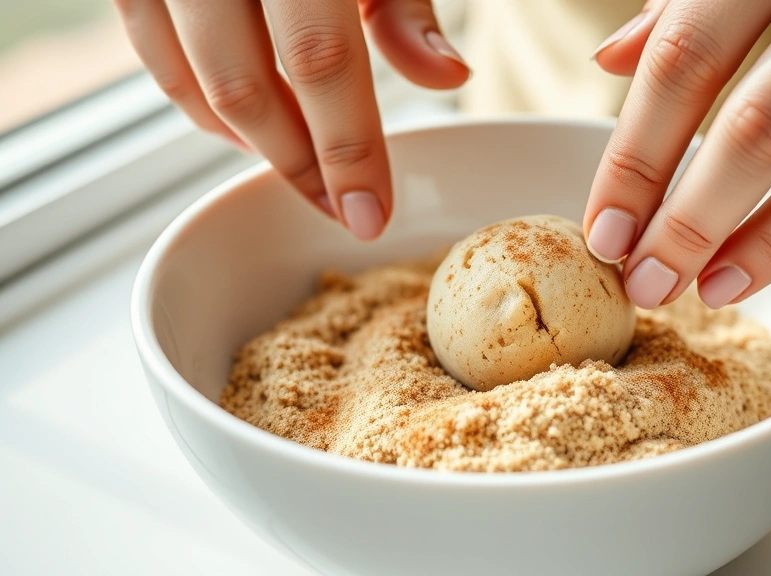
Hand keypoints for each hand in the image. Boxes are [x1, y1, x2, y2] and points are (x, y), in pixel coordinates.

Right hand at [115, 0, 469, 239]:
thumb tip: (448, 78)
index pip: (322, 62)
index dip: (347, 151)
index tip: (369, 217)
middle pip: (247, 87)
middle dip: (297, 165)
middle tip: (338, 208)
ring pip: (190, 79)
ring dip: (246, 141)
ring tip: (300, 168)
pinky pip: (151, 51)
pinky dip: (197, 101)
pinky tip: (245, 123)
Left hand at [584, 0, 770, 308]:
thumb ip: (689, 2)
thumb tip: (613, 61)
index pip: (686, 61)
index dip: (638, 158)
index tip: (605, 229)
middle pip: (759, 126)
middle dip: (692, 220)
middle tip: (645, 279)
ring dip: (760, 243)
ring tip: (704, 287)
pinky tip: (762, 257)